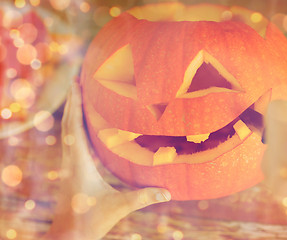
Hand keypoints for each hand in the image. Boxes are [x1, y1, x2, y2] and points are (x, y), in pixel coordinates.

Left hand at [43, 82, 170, 239]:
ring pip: (67, 132)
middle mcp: (70, 159)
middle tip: (76, 79)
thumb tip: (168, 193)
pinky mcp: (70, 169)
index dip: (75, 104)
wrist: (68, 234)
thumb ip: (144, 197)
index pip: (75, 127)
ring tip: (76, 95)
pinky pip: (70, 142)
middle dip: (72, 101)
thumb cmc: (90, 220)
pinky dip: (73, 127)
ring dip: (71, 112)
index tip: (76, 83)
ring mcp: (68, 164)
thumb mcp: (119, 206)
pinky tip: (80, 125)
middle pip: (68, 123)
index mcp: (79, 162)